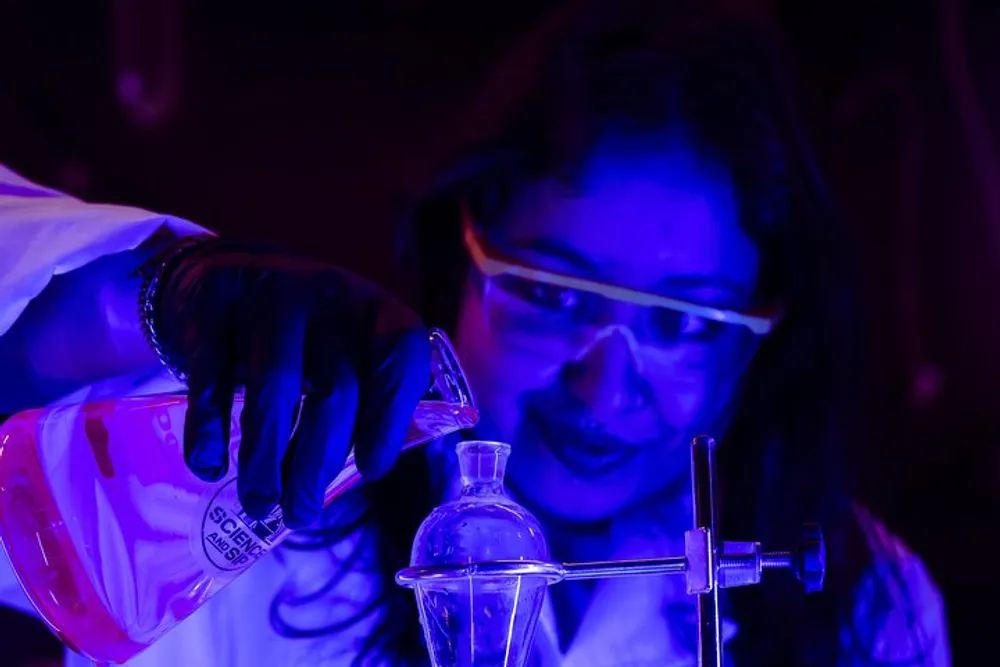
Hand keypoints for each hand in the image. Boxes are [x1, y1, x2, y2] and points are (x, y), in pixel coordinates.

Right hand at [153, 238, 429, 528]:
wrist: (225, 275)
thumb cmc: (302, 337)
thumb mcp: (345, 350)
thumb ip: (363, 400)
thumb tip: (360, 477)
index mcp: (375, 312)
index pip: (400, 356)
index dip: (390, 415)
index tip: (372, 470)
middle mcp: (331, 296)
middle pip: (335, 387)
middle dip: (318, 462)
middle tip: (302, 515)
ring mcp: (271, 293)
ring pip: (275, 386)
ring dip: (266, 456)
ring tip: (260, 504)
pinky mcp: (214, 300)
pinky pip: (212, 374)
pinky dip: (208, 428)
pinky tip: (208, 465)